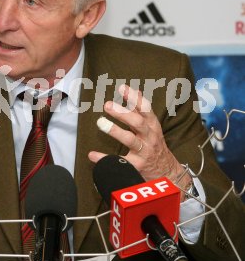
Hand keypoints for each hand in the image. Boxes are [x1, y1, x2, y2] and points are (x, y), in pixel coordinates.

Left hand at [89, 84, 191, 198]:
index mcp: (152, 126)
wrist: (168, 173)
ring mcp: (144, 152)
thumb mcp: (152, 127)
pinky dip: (105, 159)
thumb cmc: (155, 145)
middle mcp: (149, 137)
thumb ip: (142, 111)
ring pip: (130, 140)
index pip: (145, 109)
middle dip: (123, 113)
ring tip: (101, 123)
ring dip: (115, 130)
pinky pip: (120, 162)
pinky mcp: (137, 166)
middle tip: (108, 105)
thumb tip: (136, 91)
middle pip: (138, 123)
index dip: (134, 98)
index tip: (122, 88)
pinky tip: (92, 154)